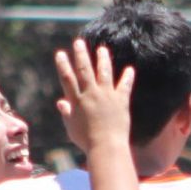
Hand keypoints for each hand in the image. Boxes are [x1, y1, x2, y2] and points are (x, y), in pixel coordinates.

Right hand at [53, 40, 134, 155]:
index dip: (63, 65)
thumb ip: (67, 113)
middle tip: (79, 42)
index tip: (61, 54)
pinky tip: (129, 69)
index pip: (67, 78)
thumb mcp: (72, 128)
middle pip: (84, 70)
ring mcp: (107, 96)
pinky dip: (127, 77)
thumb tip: (61, 102)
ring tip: (102, 49)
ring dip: (103, 59)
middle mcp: (91, 94)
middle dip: (81, 55)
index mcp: (77, 101)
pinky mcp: (121, 101)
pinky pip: (125, 86)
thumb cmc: (87, 141)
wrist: (106, 147)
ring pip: (104, 73)